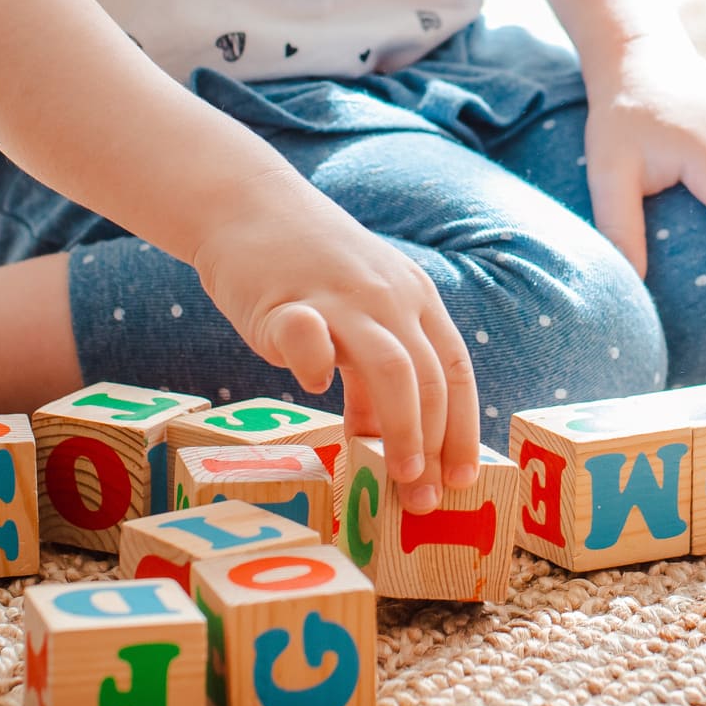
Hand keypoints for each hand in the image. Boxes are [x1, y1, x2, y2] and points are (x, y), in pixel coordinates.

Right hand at [190, 170, 479, 511]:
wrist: (244, 206)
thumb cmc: (303, 269)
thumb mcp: (356, 315)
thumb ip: (373, 375)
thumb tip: (389, 448)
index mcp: (414, 298)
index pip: (454, 371)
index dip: (461, 429)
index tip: (461, 480)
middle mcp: (388, 296)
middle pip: (430, 380)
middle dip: (432, 447)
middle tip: (422, 499)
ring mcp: (340, 296)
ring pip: (393, 368)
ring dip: (402, 428)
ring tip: (396, 476)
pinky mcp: (286, 299)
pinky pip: (309, 338)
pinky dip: (316, 368)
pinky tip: (314, 388)